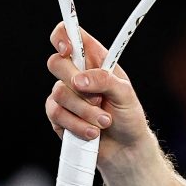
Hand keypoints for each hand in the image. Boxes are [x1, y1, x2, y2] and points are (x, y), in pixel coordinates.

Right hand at [44, 23, 152, 167]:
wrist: (125, 149)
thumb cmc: (129, 117)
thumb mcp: (126, 94)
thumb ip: (105, 80)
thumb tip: (79, 80)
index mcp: (95, 60)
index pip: (71, 36)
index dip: (64, 36)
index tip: (69, 50)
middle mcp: (77, 74)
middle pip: (56, 63)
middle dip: (76, 83)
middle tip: (98, 98)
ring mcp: (66, 95)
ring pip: (58, 93)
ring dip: (84, 111)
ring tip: (104, 121)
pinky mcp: (59, 116)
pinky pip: (56, 114)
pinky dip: (76, 124)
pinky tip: (92, 132)